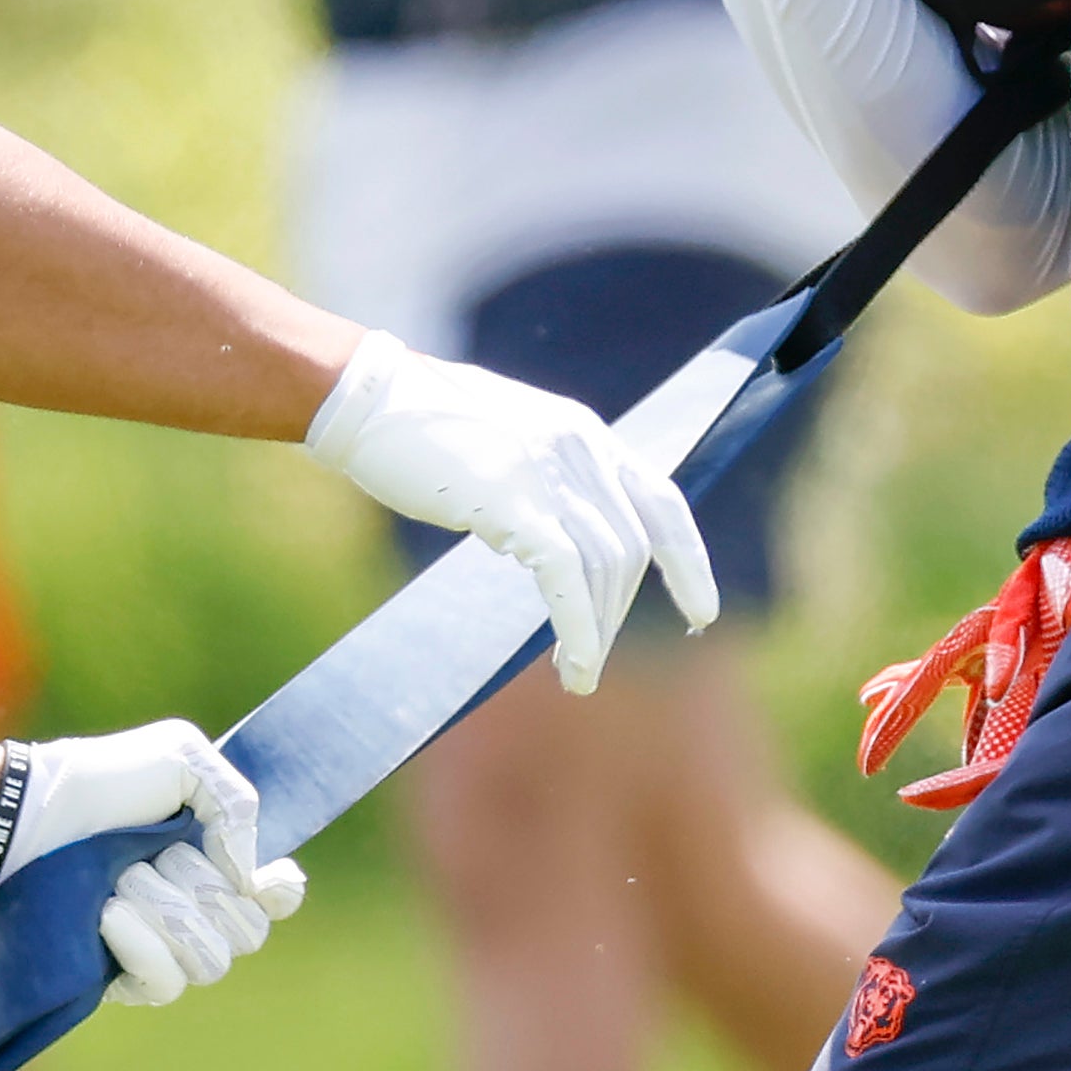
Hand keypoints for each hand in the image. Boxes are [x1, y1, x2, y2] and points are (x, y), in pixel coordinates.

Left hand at [7, 718, 307, 1007]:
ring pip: (209, 961)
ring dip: (165, 911)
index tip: (265, 878)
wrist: (30, 817)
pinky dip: (141, 946)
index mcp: (216, 858)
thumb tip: (251, 880)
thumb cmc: (103, 781)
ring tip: (120, 880)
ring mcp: (162, 948)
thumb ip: (238, 805)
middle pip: (247, 932)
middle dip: (202, 887)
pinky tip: (108, 916)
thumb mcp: (182, 759)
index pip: (275, 898)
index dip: (278, 892)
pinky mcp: (125, 979)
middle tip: (157, 854)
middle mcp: (196, 908)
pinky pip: (165, 985)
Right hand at [301, 331, 715, 690]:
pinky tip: (575, 665)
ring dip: (600, 631)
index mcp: (583, 432)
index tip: (702, 612)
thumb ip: (545, 479)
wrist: (367, 398)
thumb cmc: (423, 426)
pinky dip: (579, 628)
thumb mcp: (507, 443)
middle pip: (632, 548)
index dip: (689, 560)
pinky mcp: (511, 499)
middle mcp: (579, 446)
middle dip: (620, 614)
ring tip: (577, 673)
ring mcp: (547, 470)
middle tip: (593, 658)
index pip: (663, 500)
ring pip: (605, 567)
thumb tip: (560, 545)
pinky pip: (565, 577)